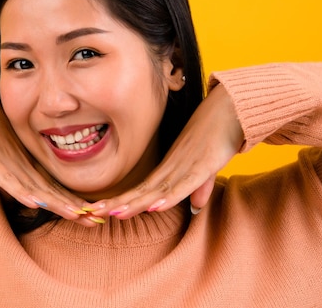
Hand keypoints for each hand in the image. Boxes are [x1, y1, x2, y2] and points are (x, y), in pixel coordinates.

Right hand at [0, 91, 98, 225]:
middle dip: (72, 207)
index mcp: (30, 169)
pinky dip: (21, 191)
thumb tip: (39, 195)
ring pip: (35, 188)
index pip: (55, 190)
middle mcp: (24, 168)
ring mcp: (8, 165)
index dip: (73, 204)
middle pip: (51, 192)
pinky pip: (7, 180)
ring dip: (55, 202)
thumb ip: (24, 176)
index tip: (94, 218)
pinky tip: (34, 202)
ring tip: (74, 214)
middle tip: (96, 221)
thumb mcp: (11, 160)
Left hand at [91, 83, 243, 217]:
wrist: (230, 108)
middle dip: (117, 203)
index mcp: (169, 168)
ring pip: (157, 189)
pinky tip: (154, 207)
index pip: (140, 189)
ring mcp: (186, 165)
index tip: (98, 210)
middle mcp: (172, 167)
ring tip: (115, 213)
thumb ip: (199, 186)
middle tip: (91, 212)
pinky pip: (184, 185)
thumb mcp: (205, 167)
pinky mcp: (203, 165)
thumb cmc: (215, 135)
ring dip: (136, 202)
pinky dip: (169, 197)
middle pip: (141, 190)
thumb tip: (195, 206)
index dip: (120, 200)